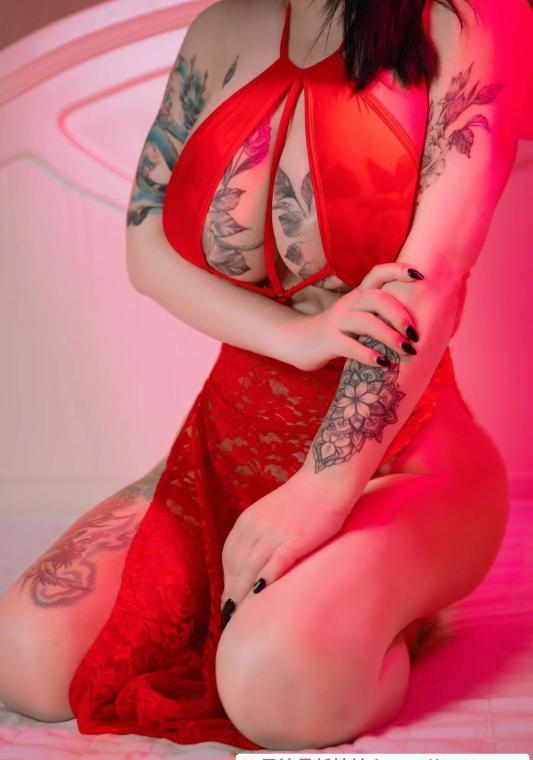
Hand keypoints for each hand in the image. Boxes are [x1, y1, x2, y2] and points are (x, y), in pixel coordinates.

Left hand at [220, 468, 353, 616]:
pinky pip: (274, 564)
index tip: (227, 603)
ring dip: (242, 596)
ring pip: (249, 570)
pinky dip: (264, 581)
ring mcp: (274, 533)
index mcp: (247, 521)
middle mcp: (254, 527)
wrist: (327, 478)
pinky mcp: (295, 539)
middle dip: (231, 595)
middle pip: (235, 568)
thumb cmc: (305, 498)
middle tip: (229, 620)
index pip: (229, 558)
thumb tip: (256, 562)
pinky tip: (259, 597)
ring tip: (240, 619)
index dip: (227, 582)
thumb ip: (261, 534)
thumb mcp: (272, 514)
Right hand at [280, 262, 424, 371]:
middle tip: (415, 334)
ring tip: (407, 350)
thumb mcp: (358, 316)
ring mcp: (337, 321)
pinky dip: (369, 355)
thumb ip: (381, 314)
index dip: (398, 270)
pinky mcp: (328, 341)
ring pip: (366, 322)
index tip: (421, 276)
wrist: (299, 342)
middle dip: (399, 314)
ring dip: (389, 336)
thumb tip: (418, 326)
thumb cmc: (339, 331)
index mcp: (358, 294)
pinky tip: (384, 364)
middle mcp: (348, 303)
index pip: (377, 273)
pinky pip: (350, 346)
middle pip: (376, 298)